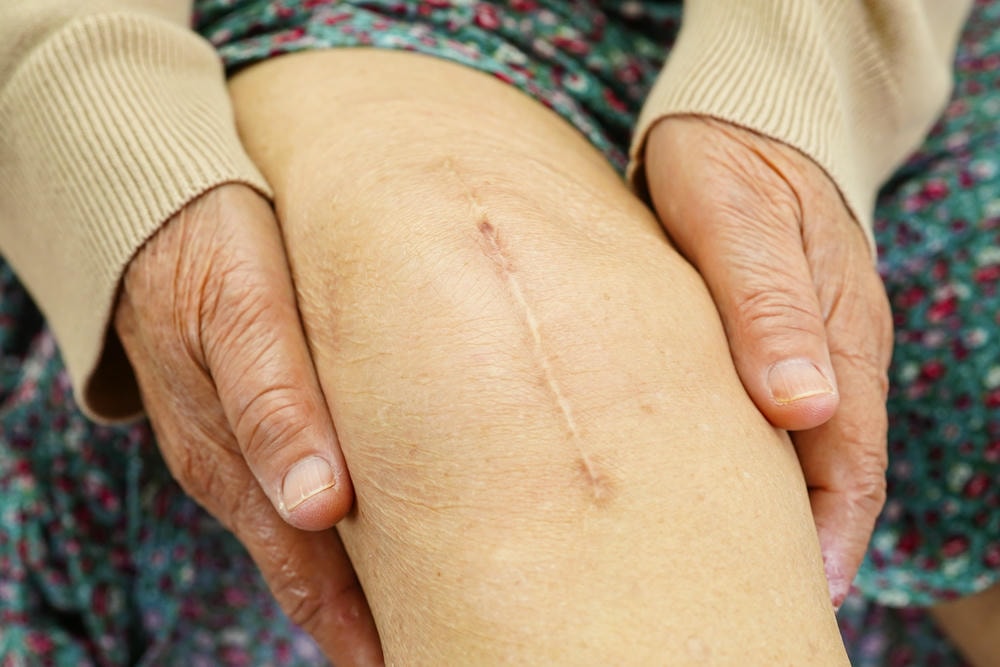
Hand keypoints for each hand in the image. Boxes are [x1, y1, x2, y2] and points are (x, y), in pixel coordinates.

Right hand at [114, 184, 382, 663]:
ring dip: (359, 576)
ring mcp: (242, 447)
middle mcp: (239, 468)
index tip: (408, 660)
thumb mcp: (241, 310)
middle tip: (438, 641)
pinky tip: (379, 526)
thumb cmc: (209, 245)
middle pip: (311, 570)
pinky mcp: (253, 417)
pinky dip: (345, 524)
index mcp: (238, 459)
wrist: (150, 202)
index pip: (307, 575)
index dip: (357, 629)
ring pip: (308, 533)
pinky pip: (301, 487)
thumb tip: (318, 508)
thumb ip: (277, 401)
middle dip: (368, 617)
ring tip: (420, 608)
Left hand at [644, 117, 892, 606]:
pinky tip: (702, 486)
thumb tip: (804, 406)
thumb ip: (769, 308)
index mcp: (840, 336)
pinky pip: (760, 415)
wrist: (735, 120)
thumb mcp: (742, 222)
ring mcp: (797, 348)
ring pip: (793, 448)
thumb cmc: (729, 164)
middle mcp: (829, 354)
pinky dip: (741, 462)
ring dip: (767, 507)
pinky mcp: (760, 339)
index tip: (802, 595)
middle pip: (827, 470)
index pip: (849, 462)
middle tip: (749, 599)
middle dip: (800, 540)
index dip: (830, 534)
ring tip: (720, 563)